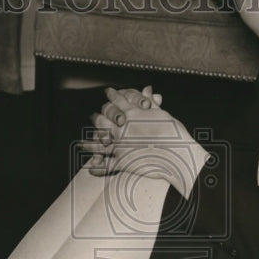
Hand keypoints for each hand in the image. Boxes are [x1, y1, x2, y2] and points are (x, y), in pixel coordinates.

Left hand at [83, 87, 207, 196]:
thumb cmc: (174, 134)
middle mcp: (122, 128)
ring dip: (88, 143)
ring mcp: (120, 146)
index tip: (107, 92)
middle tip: (93, 116)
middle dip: (97, 117)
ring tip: (81, 143)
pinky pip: (105, 166)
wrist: (177, 155)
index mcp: (132, 114)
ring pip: (98, 143)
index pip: (118, 101)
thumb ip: (152, 103)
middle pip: (102, 120)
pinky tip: (90, 168)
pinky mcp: (122, 162)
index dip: (111, 95)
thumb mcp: (163, 114)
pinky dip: (97, 168)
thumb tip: (147, 89)